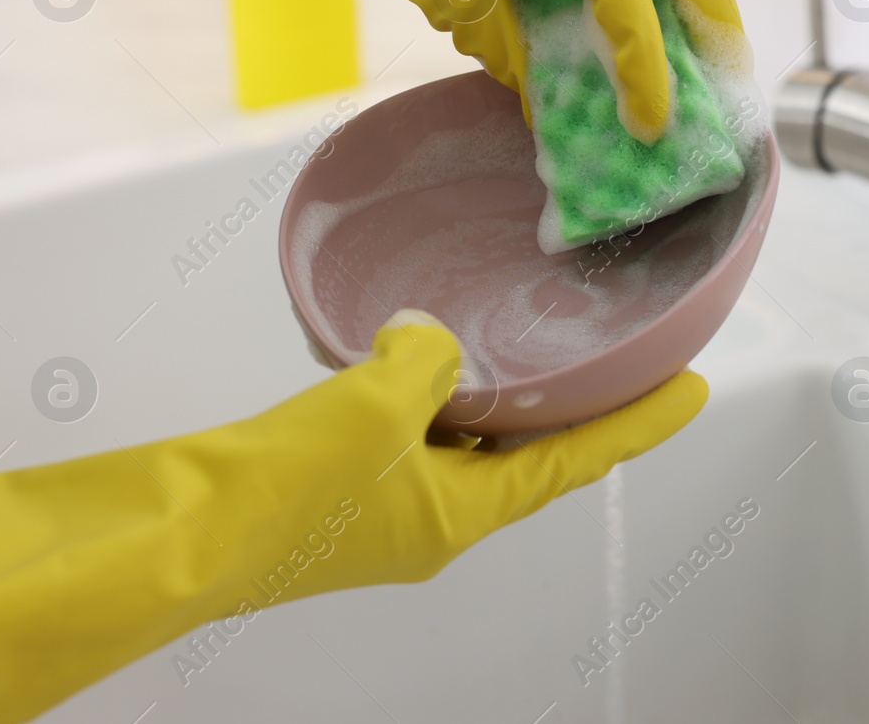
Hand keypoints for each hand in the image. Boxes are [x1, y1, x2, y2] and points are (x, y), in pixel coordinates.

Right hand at [0, 309, 703, 721]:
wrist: (174, 532)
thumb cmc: (279, 494)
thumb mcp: (373, 411)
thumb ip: (423, 362)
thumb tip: (428, 336)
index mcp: (461, 517)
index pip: (574, 463)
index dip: (638, 424)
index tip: (693, 389)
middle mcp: (432, 516)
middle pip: (526, 451)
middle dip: (572, 404)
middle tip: (621, 352)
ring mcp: (383, 501)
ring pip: (462, 435)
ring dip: (496, 391)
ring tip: (534, 337)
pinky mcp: (335, 475)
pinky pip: (403, 423)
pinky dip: (424, 384)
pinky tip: (419, 343)